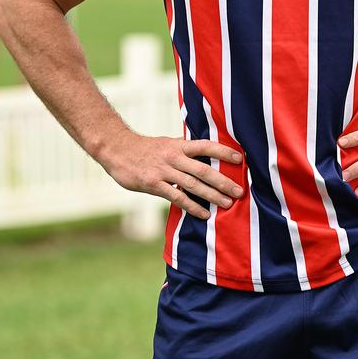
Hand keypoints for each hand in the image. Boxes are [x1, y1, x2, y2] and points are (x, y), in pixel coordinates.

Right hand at [104, 131, 243, 219]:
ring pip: (193, 184)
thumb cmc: (145, 149)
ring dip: (212, 195)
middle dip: (223, 181)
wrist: (117, 149)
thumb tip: (205, 155)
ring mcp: (164, 171)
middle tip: (240, 191)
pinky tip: (204, 214)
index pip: (206, 146)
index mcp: (179, 145)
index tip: (240, 158)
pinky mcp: (153, 184)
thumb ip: (185, 150)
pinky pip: (177, 197)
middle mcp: (174, 157)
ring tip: (227, 204)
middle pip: (203, 169)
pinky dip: (192, 206)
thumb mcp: (167, 144)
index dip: (223, 151)